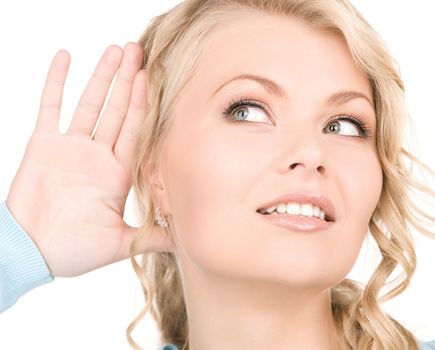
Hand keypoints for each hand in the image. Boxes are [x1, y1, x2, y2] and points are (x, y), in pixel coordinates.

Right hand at [5, 43, 174, 277]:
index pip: (137, 130)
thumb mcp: (121, 243)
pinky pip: (50, 107)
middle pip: (118, 110)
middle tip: (139, 51)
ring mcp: (71, 147)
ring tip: (115, 50)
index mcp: (118, 173)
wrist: (31, 253)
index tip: (153, 78)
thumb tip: (186, 240)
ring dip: (102, 77)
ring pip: (90, 103)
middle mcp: (98, 155)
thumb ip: (152, 236)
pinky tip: (66, 58)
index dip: (146, 103)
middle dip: (129, 81)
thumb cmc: (74, 251)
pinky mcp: (44, 145)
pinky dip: (56, 82)